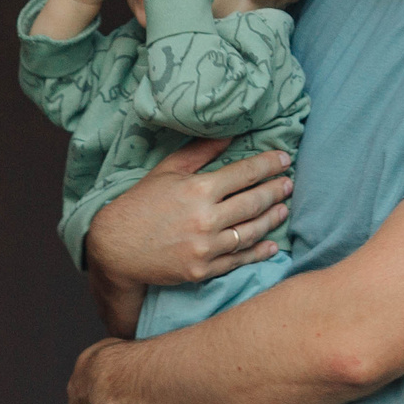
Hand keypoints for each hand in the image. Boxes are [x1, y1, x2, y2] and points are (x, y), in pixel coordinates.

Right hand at [85, 139, 293, 289]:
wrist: (115, 247)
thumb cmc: (140, 204)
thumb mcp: (167, 171)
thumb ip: (201, 152)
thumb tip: (231, 134)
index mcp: (198, 189)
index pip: (244, 173)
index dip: (268, 164)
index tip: (284, 159)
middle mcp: (205, 219)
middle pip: (254, 202)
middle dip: (275, 190)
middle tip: (288, 183)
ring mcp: (205, 247)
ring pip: (251, 231)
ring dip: (272, 219)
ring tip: (283, 209)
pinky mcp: (202, 270)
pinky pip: (239, 260)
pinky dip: (259, 252)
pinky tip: (271, 244)